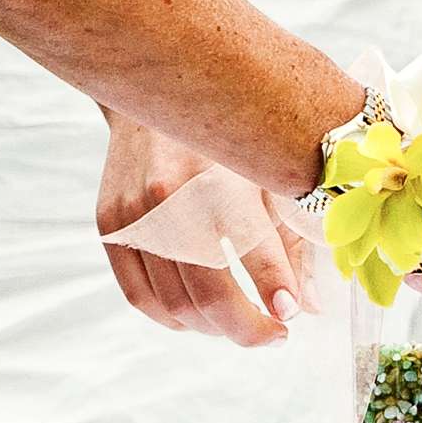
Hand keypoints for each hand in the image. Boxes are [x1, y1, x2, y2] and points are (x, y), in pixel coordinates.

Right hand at [96, 116, 312, 346]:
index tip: (291, 315)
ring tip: (244, 325)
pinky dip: (173, 319)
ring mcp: (135, 214)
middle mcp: (172, 198)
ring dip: (215, 329)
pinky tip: (201, 317)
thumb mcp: (271, 173)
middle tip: (275, 334)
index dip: (276, 292)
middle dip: (248, 330)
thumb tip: (311, 307)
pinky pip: (140, 296)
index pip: (252, 250)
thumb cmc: (229, 138)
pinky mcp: (111, 224)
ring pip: (175, 305)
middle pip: (209, 295)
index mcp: (222, 178)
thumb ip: (294, 240)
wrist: (158, 88)